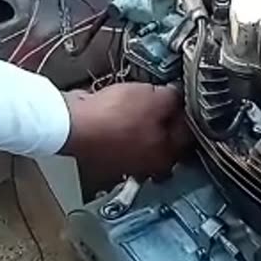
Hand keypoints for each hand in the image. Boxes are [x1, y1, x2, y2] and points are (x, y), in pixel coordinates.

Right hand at [59, 83, 192, 181]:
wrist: (71, 123)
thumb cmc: (117, 116)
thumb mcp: (156, 98)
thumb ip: (174, 98)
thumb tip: (179, 96)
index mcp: (165, 157)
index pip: (188, 135)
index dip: (188, 112)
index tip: (186, 96)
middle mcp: (146, 165)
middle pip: (165, 137)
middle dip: (166, 117)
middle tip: (164, 95)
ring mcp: (122, 160)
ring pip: (142, 135)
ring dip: (143, 118)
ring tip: (140, 97)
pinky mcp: (102, 151)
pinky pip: (121, 133)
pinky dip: (122, 121)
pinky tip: (119, 105)